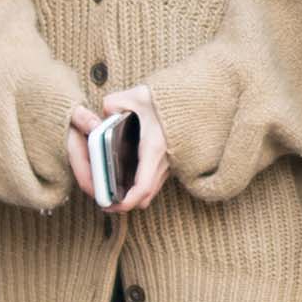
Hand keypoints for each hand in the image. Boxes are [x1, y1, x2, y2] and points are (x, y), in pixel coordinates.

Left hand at [103, 84, 170, 210]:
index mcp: (154, 148)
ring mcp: (170, 163)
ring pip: (151, 190)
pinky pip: (155, 180)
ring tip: (111, 191)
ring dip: (133, 196)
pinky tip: (124, 177)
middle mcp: (164, 161)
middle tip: (104, 201)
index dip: (126, 202)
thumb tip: (103, 113)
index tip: (110, 205)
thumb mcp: (137, 95)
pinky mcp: (172, 161)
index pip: (142, 187)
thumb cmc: (167, 97)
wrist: (197, 98)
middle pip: (145, 196)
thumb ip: (115, 103)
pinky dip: (140, 185)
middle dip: (125, 203)